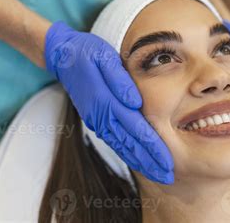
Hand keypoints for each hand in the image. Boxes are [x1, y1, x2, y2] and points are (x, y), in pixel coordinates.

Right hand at [44, 21, 173, 183]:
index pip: (136, 129)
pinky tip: (137, 160)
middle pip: (130, 143)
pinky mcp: (95, 119)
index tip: (167, 162)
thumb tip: (134, 102)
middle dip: (149, 161)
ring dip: (139, 161)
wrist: (62, 56)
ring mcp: (97, 119)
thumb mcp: (104, 57)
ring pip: (121, 146)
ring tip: (156, 174)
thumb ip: (119, 79)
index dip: (153, 147)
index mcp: (106, 101)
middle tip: (167, 177)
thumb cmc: (86, 52)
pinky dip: (127, 153)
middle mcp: (101, 116)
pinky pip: (113, 140)